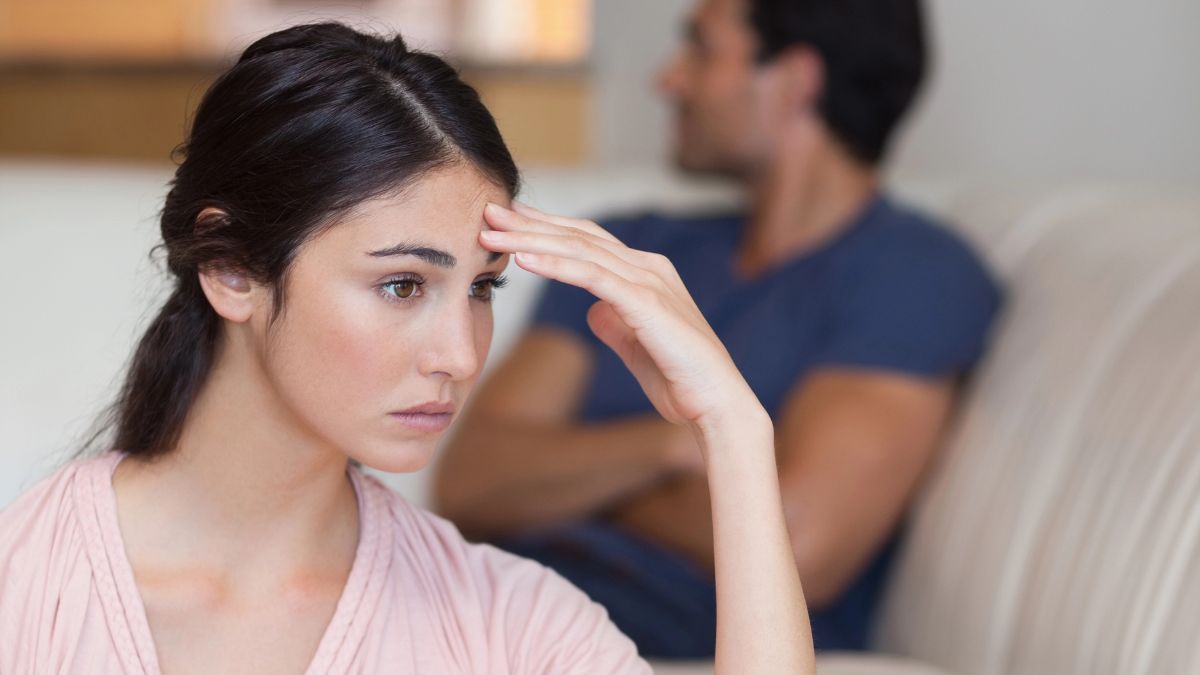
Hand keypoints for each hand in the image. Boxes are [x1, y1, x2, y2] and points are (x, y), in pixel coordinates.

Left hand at [480, 202, 765, 438]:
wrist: (716, 404)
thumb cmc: (680, 379)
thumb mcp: (637, 346)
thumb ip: (616, 323)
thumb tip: (594, 313)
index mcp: (645, 274)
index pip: (587, 241)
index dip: (546, 228)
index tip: (509, 221)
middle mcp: (648, 268)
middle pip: (579, 236)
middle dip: (530, 223)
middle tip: (488, 211)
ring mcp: (648, 282)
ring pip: (580, 250)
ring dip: (532, 238)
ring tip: (494, 231)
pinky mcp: (646, 303)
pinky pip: (592, 277)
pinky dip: (556, 265)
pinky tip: (524, 259)